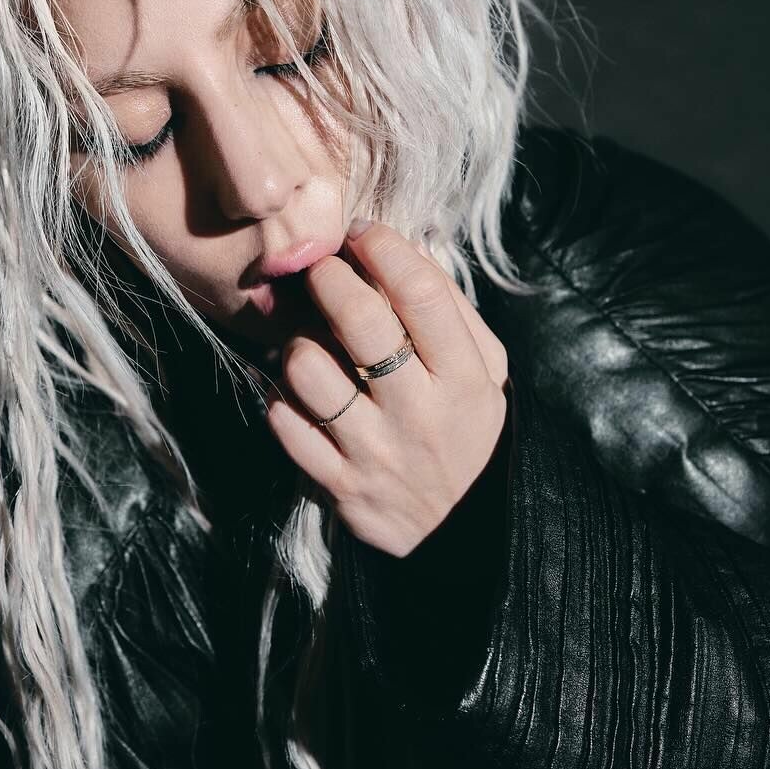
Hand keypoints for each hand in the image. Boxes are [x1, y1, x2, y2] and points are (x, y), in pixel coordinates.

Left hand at [264, 221, 510, 557]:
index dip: (384, 248)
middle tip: (321, 268)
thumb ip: (451, 309)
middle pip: (358, 320)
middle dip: (329, 276)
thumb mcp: (488, 371)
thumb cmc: (473, 431)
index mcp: (465, 380)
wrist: (471, 534)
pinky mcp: (338, 487)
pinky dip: (281, 397)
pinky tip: (299, 390)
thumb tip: (406, 247)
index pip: (421, 292)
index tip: (363, 234)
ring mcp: (374, 453)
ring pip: (308, 369)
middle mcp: (419, 414)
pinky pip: (286, 425)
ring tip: (310, 339)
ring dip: (298, 340)